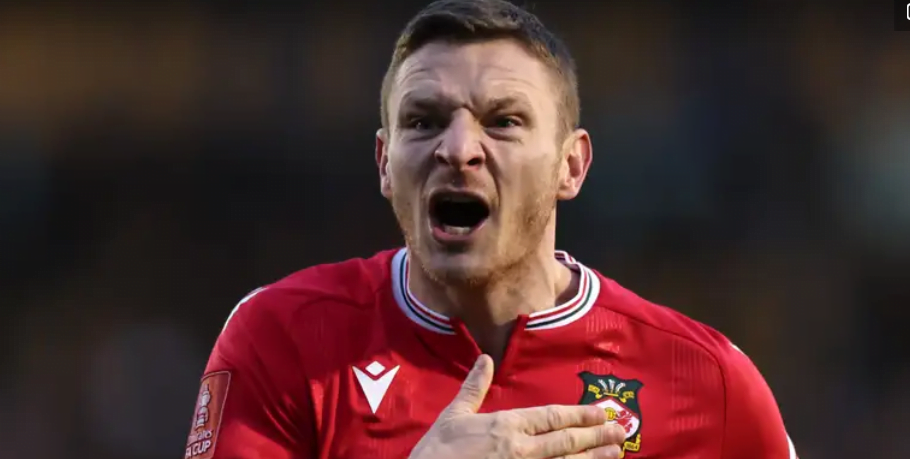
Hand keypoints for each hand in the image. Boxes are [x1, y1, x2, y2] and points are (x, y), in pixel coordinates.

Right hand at [409, 355, 625, 458]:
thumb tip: (486, 360)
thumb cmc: (437, 451)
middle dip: (595, 437)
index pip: (551, 418)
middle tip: (620, 433)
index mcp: (506, 426)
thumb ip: (474, 388)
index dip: (578, 415)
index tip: (600, 413)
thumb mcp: (454, 415)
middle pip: (566, 441)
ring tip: (615, 455)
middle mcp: (520, 450)